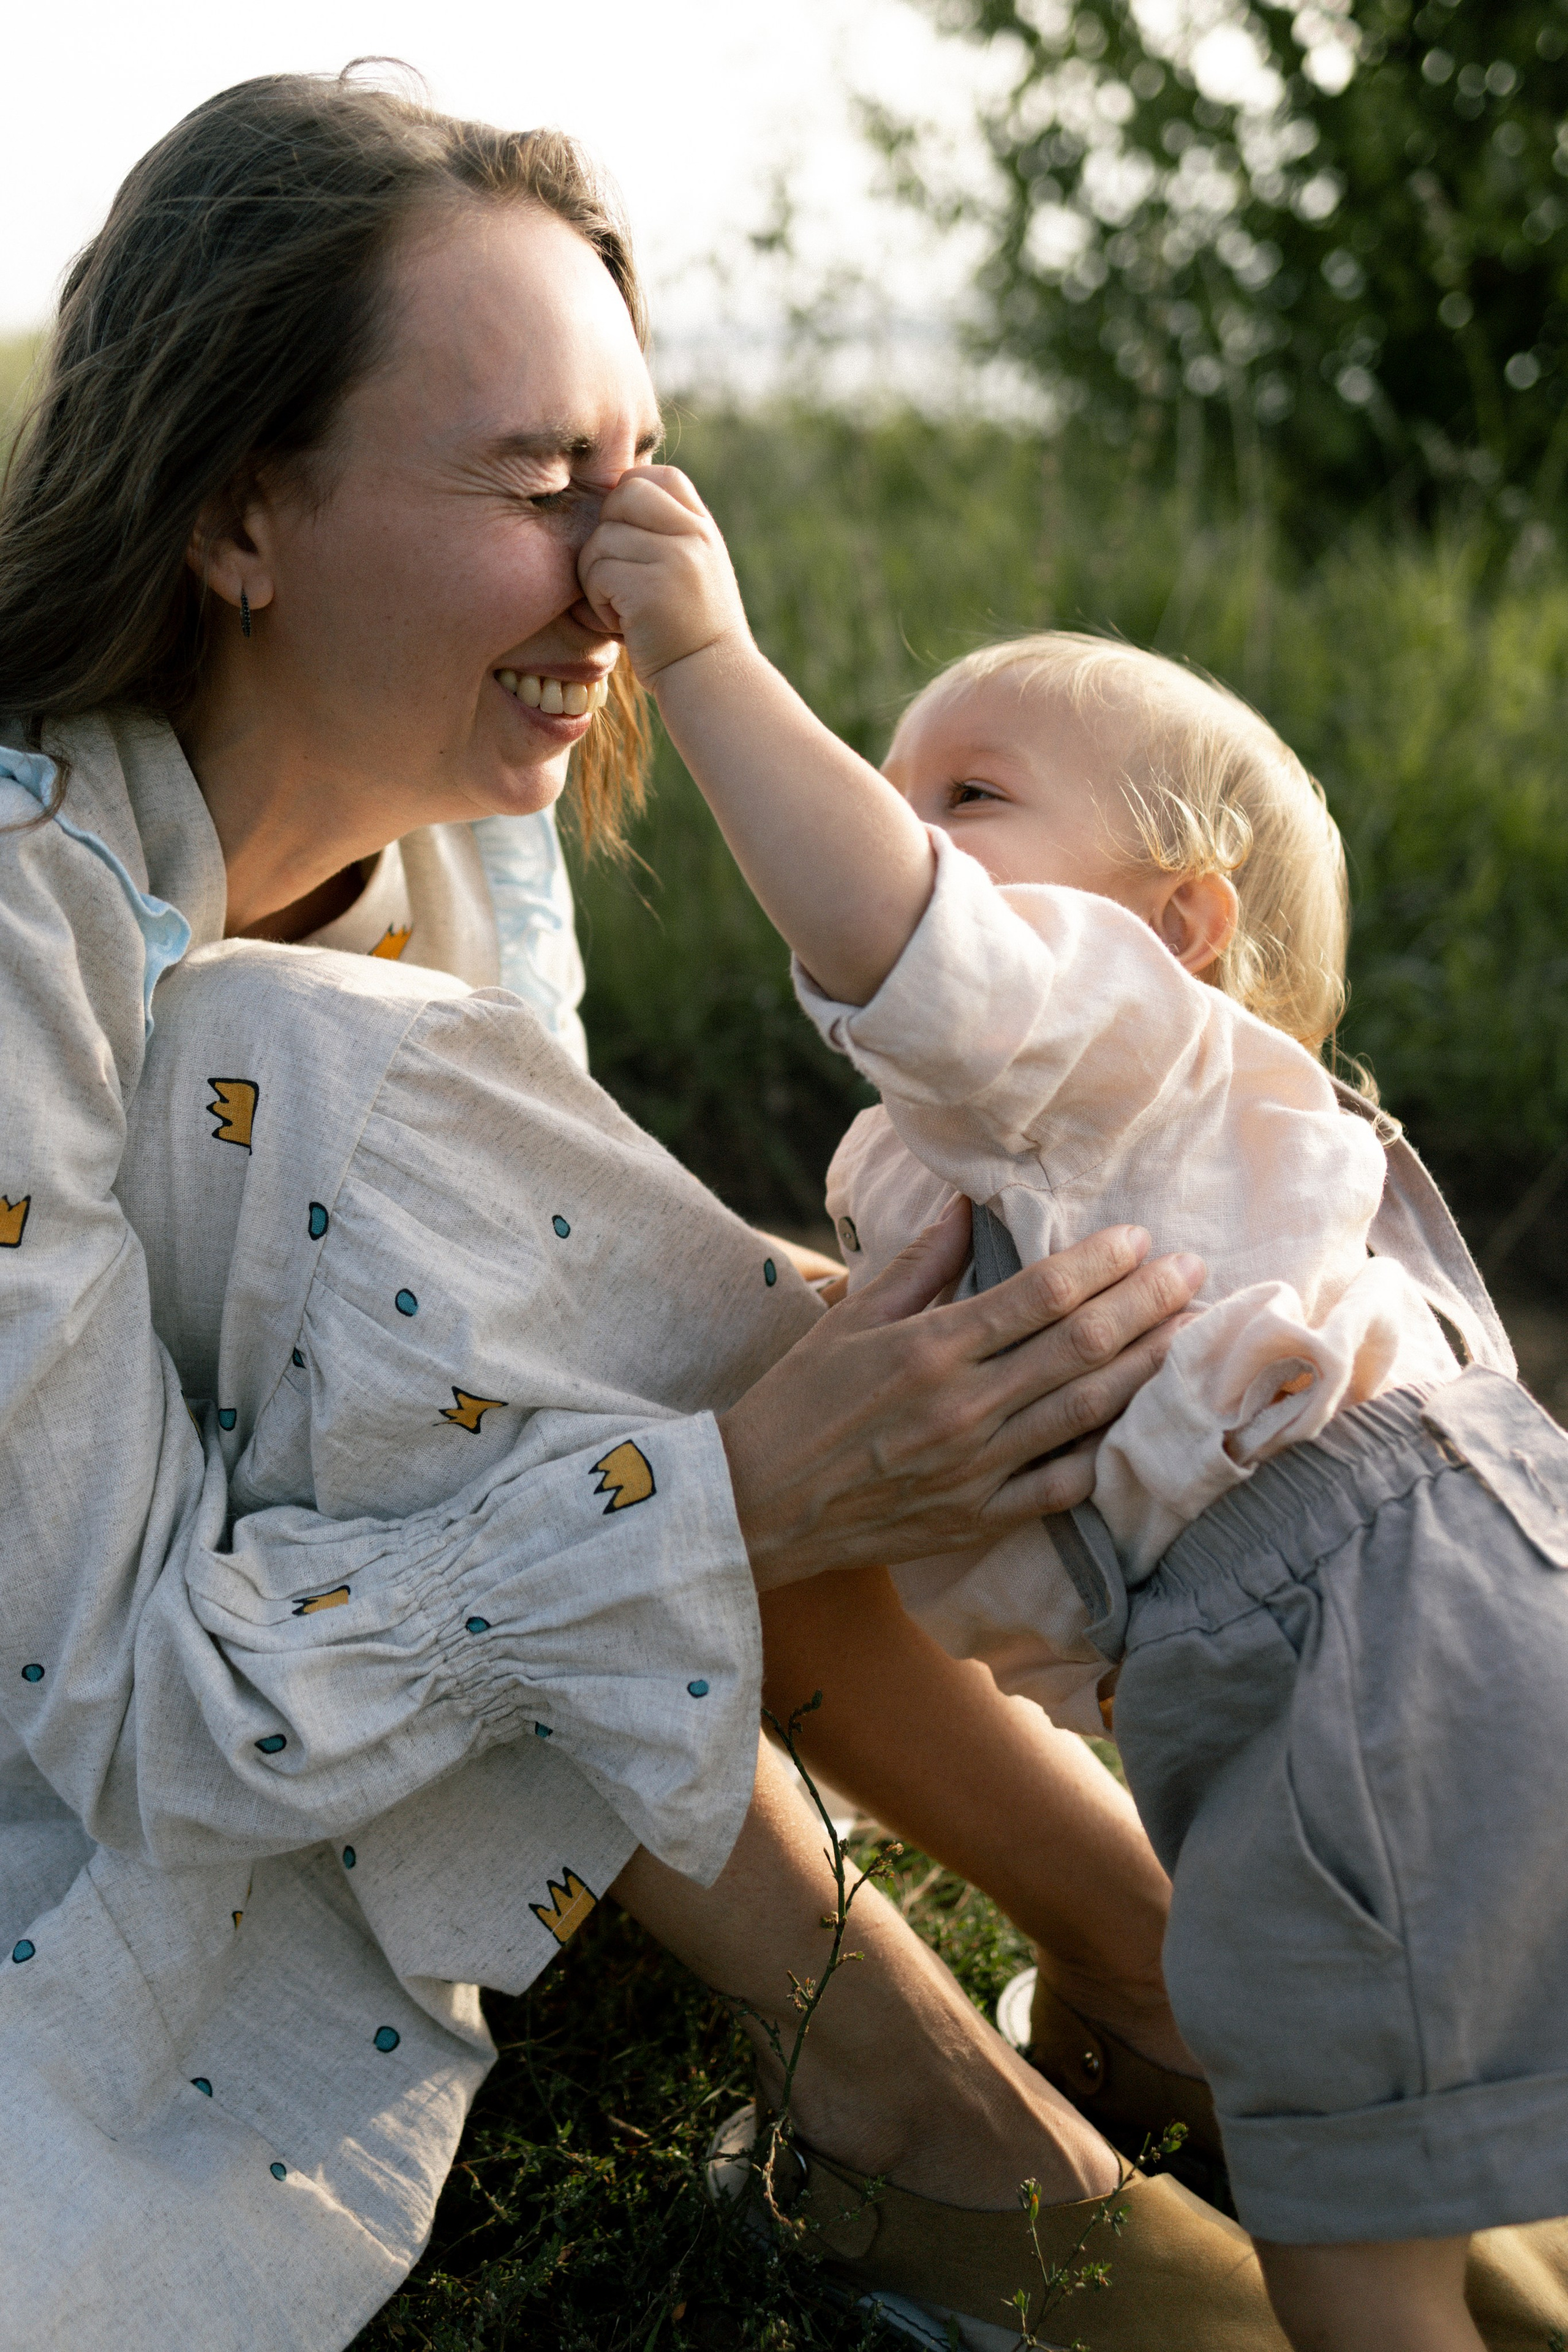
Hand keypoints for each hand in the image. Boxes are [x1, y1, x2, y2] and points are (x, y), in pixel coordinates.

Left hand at [576, 465, 751, 684]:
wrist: (713, 681)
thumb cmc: (693, 631)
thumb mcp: (696, 568)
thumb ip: (668, 532)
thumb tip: (615, 495)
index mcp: (703, 527)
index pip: (657, 476)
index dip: (630, 496)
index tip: (629, 538)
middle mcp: (694, 535)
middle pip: (623, 495)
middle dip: (607, 532)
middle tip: (618, 573)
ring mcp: (674, 559)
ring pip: (601, 539)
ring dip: (597, 577)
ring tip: (623, 608)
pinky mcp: (649, 588)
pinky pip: (597, 573)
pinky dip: (597, 602)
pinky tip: (621, 624)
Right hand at [719, 1197, 1203, 1590]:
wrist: (758, 1504)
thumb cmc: (799, 1401)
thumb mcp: (851, 1318)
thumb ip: (919, 1264)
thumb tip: (969, 1207)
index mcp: (931, 1348)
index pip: (1040, 1295)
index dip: (1101, 1264)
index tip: (1142, 1238)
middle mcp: (964, 1406)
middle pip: (1079, 1347)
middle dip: (1146, 1304)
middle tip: (1194, 1272)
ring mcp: (977, 1468)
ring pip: (1085, 1412)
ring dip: (1145, 1368)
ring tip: (1187, 1332)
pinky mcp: (977, 1518)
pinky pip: (1060, 1487)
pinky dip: (1103, 1454)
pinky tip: (1138, 1423)